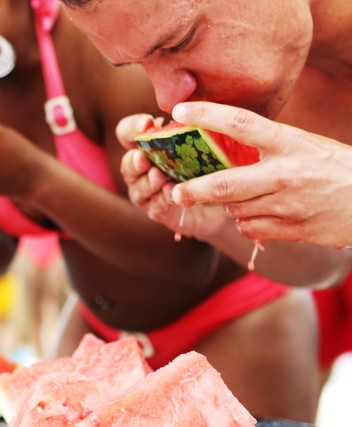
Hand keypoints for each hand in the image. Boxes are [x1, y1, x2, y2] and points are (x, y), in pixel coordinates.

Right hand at [117, 115, 227, 239]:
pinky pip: (154, 207)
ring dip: (148, 182)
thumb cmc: (209, 163)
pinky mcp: (158, 212)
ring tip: (159, 177)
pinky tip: (171, 194)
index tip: (148, 123)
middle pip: (127, 163)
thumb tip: (189, 111)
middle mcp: (140, 170)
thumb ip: (188, 128)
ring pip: (137, 188)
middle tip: (143, 158)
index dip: (132, 127)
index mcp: (145, 147)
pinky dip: (162, 200)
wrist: (224, 198)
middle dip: (134, 161)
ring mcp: (146, 193)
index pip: (126, 133)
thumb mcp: (201, 141)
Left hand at [170, 101, 351, 246]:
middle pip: (226, 184)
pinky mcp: (292, 229)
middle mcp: (286, 173)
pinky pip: (251, 228)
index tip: (180, 112)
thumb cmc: (336, 167)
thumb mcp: (306, 144)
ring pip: (236, 209)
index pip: (242, 124)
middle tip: (176, 191)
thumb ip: (269, 146)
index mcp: (290, 143)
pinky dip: (246, 222)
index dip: (208, 115)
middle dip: (195, 190)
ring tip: (244, 197)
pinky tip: (260, 213)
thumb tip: (224, 148)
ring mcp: (288, 205)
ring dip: (230, 205)